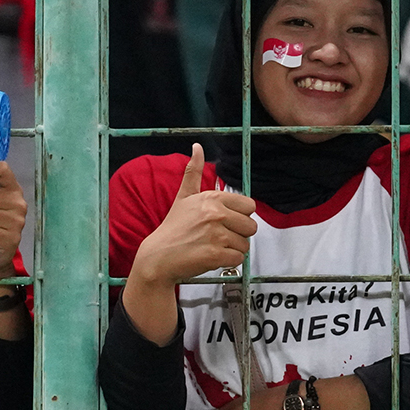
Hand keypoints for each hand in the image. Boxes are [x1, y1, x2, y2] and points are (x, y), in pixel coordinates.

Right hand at [126, 143, 257, 290]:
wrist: (158, 256)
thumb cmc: (173, 228)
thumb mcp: (184, 196)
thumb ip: (193, 172)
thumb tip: (197, 146)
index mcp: (213, 198)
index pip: (249, 206)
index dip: (239, 216)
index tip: (224, 221)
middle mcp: (216, 214)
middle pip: (251, 227)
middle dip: (238, 234)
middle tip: (218, 237)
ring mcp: (216, 235)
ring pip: (245, 245)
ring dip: (232, 249)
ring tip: (212, 247)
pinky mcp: (215, 255)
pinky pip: (238, 259)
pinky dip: (227, 262)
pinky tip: (212, 257)